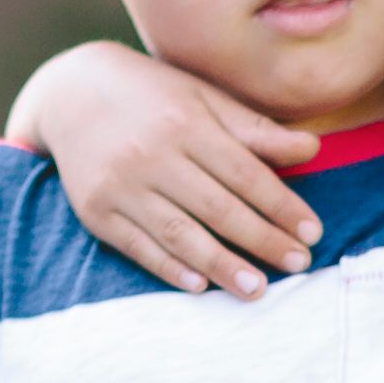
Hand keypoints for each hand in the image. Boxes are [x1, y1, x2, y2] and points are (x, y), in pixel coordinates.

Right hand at [9, 35, 321, 295]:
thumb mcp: (203, 97)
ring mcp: (120, 185)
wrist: (70, 92)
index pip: (245, 174)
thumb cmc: (152, 95)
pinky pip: (138, 246)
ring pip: (180, 233)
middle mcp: (152, 155)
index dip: (282, 206)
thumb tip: (312, 148)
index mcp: (185, 123)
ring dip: (222, 266)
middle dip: (262, 240)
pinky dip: (169, 268)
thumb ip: (255, 129)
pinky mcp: (96, 210)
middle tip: (298, 264)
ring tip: (257, 290)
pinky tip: (200, 285)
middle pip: (218, 207)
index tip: (312, 232)